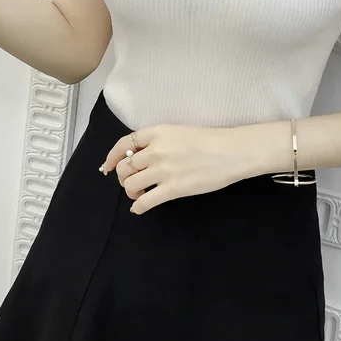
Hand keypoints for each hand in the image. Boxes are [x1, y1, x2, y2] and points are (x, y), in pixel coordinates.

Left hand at [101, 124, 250, 214]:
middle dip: (123, 177)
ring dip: (131, 191)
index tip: (108, 166)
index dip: (112, 156)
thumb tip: (141, 156)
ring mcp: (163, 170)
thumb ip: (159, 142)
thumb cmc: (211, 140)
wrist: (232, 151)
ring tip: (139, 193)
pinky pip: (145, 201)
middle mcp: (156, 150)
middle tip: (131, 182)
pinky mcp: (173, 188)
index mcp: (157, 132)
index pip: (125, 143)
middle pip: (125, 166)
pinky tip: (139, 208)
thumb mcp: (179, 132)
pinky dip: (138, 206)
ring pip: (131, 183)